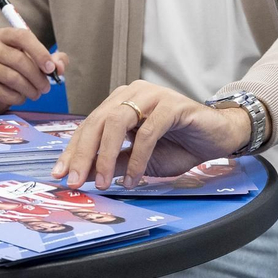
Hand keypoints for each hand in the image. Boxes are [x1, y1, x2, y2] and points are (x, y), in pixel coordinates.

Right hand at [0, 27, 70, 112]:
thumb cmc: (17, 70)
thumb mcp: (36, 61)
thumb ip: (53, 60)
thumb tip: (59, 67)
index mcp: (5, 35)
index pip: (23, 36)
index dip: (40, 52)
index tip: (51, 68)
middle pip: (19, 60)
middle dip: (38, 77)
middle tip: (47, 88)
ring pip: (13, 78)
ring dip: (30, 90)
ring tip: (36, 94)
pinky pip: (5, 93)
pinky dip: (18, 98)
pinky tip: (20, 97)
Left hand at [50, 82, 253, 189]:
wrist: (217, 138)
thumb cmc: (179, 146)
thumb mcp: (139, 161)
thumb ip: (113, 163)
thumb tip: (84, 175)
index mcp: (120, 103)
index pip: (89, 125)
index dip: (73, 150)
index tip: (60, 174)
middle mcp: (132, 94)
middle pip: (97, 121)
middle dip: (83, 154)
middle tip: (75, 181)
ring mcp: (152, 96)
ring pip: (117, 122)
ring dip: (106, 155)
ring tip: (103, 183)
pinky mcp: (172, 104)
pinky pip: (147, 131)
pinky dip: (137, 157)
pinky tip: (133, 178)